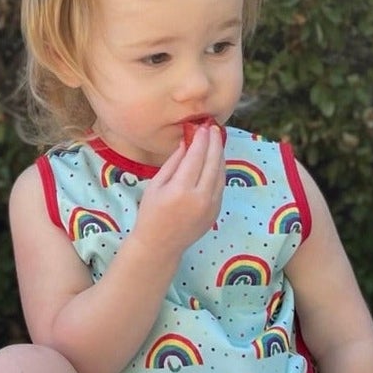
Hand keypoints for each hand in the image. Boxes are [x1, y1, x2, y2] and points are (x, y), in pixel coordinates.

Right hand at [133, 122, 224, 261]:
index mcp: (180, 190)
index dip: (200, 139)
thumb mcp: (155, 186)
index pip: (196, 157)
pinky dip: (219, 169)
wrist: (160, 245)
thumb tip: (187, 142)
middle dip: (214, 142)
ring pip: (221, 173)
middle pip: (213, 162)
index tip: (201, 126)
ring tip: (216, 140)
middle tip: (213, 128)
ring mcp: (211, 206)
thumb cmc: (151, 214)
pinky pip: (220, 185)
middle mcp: (200, 197)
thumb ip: (173, 163)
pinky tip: (215, 160)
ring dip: (219, 154)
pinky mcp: (216, 211)